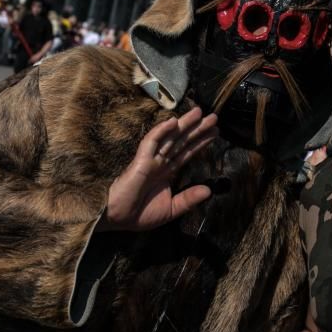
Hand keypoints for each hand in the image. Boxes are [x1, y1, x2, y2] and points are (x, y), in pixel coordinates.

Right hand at [100, 107, 217, 231]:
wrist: (117, 219)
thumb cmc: (139, 215)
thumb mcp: (171, 209)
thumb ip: (189, 199)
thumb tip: (209, 190)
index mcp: (167, 172)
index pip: (187, 153)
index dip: (201, 142)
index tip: (215, 132)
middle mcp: (160, 163)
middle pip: (182, 142)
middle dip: (197, 129)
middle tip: (214, 117)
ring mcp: (151, 160)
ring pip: (170, 138)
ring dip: (184, 124)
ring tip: (200, 112)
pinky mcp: (140, 161)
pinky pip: (151, 142)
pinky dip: (161, 131)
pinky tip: (173, 121)